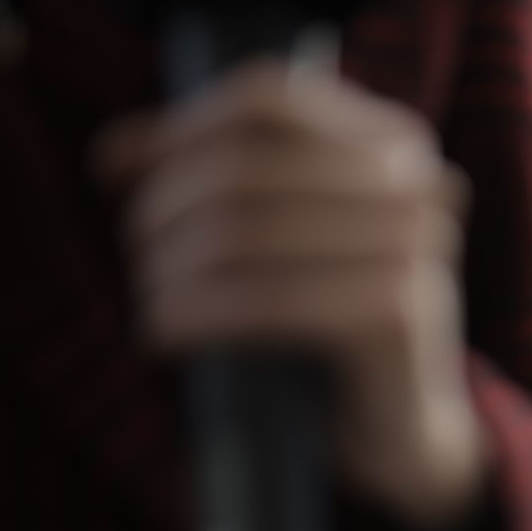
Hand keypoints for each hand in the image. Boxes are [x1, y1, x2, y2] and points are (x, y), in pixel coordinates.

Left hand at [95, 62, 485, 530]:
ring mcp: (413, 249)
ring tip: (151, 300)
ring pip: (242, 231)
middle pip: (244, 166)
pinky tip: (164, 334)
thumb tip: (115, 152)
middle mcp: (417, 186)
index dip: (178, 129)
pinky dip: (191, 315)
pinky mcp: (392, 316)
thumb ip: (221, 178)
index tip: (114, 171)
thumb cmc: (333, 328)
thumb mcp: (288, 234)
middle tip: (137, 254)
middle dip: (164, 209)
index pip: (269, 100)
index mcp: (397, 145)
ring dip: (169, 268)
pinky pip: (258, 299)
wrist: (405, 430)